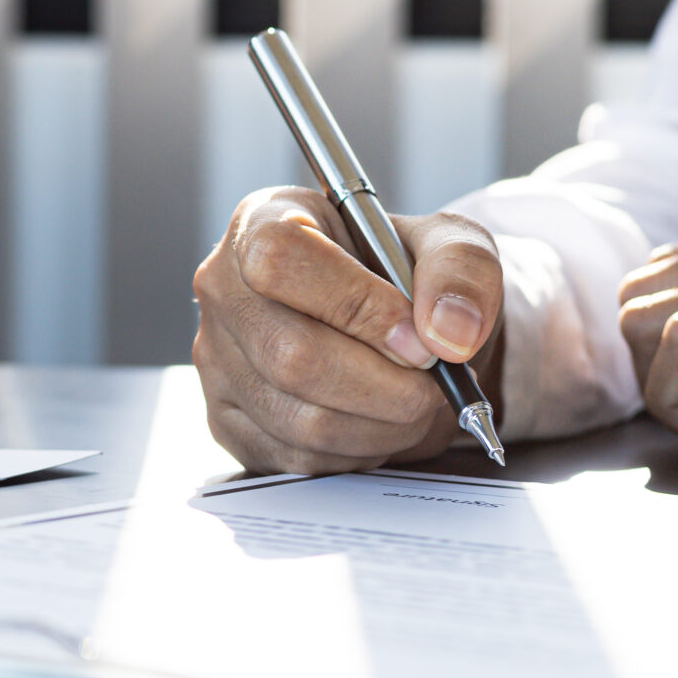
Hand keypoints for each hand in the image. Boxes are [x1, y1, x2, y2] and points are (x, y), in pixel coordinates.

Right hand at [192, 185, 505, 474]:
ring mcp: (217, 361)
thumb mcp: (451, 245)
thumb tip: (449, 333)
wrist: (392, 324)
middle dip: (386, 385)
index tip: (419, 338)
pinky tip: (378, 420)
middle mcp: (224, 289)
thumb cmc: (406, 275)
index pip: (281, 259)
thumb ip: (461, 270)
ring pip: (302, 419)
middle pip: (291, 356)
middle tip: (435, 384)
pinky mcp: (227, 421)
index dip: (356, 304)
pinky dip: (359, 450)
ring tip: (416, 402)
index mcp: (264, 220)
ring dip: (383, 425)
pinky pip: (299, 457)